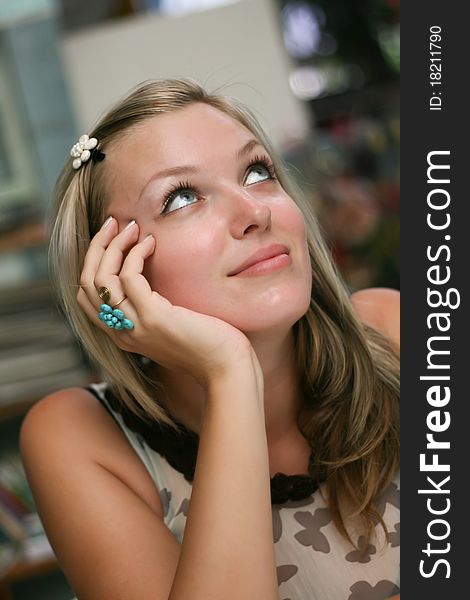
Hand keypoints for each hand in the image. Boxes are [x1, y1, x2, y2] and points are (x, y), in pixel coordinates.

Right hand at [77, 218, 257, 387]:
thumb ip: (152, 310)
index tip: (111, 239)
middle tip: (113, 223)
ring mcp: (134, 326)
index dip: (93, 263)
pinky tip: (151, 243)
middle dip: (96, 247)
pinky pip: (129, 276)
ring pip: (102, 278)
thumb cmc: (207, 344)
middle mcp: (121, 333)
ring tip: (133, 228)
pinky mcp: (153, 317)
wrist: (226, 368)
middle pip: (87, 283)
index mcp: (122, 335)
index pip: (86, 296)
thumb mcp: (170, 326)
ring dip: (115, 245)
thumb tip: (148, 280)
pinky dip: (136, 253)